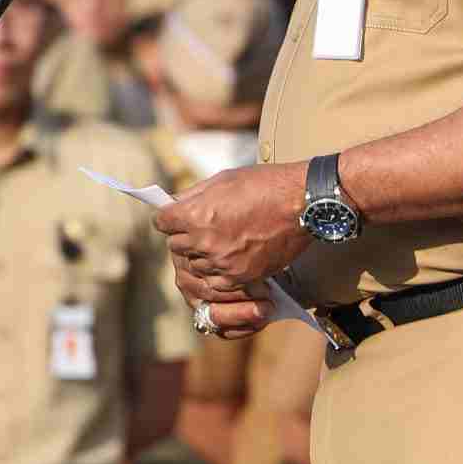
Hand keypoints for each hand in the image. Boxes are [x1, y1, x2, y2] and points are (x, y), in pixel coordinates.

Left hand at [154, 161, 316, 339]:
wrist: (301, 204)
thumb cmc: (264, 185)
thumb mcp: (222, 180)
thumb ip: (193, 195)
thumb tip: (174, 204)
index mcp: (195, 214)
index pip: (161, 222)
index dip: (169, 218)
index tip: (175, 218)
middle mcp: (203, 241)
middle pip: (176, 246)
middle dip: (184, 237)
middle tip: (200, 231)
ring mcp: (222, 262)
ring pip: (194, 266)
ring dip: (202, 257)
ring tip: (220, 244)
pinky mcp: (240, 277)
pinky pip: (215, 283)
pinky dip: (218, 274)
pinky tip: (229, 260)